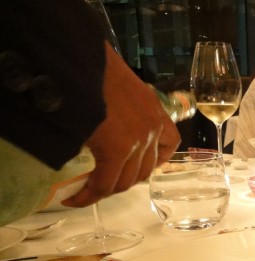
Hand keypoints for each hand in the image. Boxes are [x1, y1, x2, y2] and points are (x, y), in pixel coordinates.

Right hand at [63, 42, 179, 206]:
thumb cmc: (95, 67)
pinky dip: (90, 195)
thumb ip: (126, 110)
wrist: (80, 59)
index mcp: (156, 112)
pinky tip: (76, 198)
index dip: (155, 162)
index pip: (170, 145)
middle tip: (101, 183)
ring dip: (105, 190)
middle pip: (144, 170)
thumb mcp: (123, 87)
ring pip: (125, 181)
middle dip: (123, 181)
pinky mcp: (117, 150)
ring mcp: (138, 142)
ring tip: (86, 192)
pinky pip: (104, 183)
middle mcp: (153, 130)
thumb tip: (108, 127)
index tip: (137, 167)